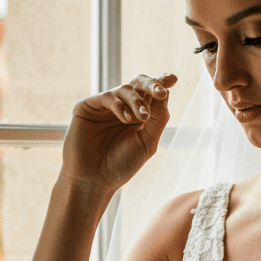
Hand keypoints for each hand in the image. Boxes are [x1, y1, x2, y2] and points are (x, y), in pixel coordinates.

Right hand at [62, 72, 178, 195]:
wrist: (94, 181)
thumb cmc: (121, 165)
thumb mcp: (147, 143)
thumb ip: (158, 118)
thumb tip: (166, 93)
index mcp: (138, 115)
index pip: (151, 94)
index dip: (161, 83)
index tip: (172, 79)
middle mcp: (122, 107)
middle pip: (139, 84)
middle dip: (152, 85)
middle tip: (160, 92)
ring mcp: (104, 106)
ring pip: (125, 89)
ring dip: (137, 101)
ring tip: (142, 117)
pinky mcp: (87, 107)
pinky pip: (107, 97)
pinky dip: (120, 105)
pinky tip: (126, 119)